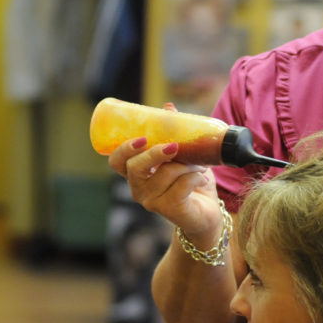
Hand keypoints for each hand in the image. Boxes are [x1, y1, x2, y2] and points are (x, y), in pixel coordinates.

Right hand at [107, 106, 222, 241]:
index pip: (116, 162)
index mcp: (136, 174)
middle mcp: (139, 189)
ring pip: (165, 172)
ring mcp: (152, 202)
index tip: (141, 138)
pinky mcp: (170, 210)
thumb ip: (173, 134)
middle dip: (155, 153)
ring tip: (200, 165)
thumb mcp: (182, 156)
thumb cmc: (190, 183)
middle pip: (135, 168)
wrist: (207, 214)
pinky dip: (196, 177)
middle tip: (174, 145)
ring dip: (187, 163)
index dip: (123, 149)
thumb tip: (167, 107)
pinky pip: (182, 185)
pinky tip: (203, 179)